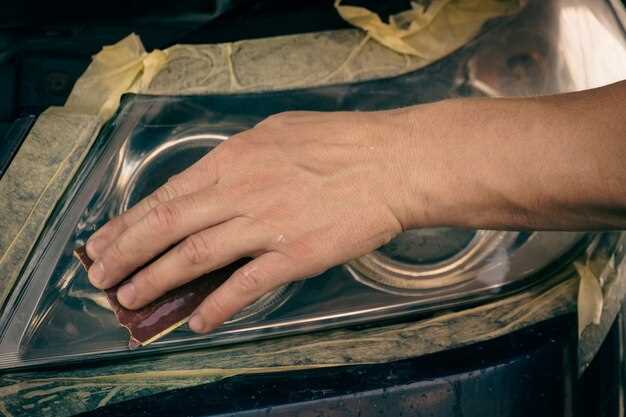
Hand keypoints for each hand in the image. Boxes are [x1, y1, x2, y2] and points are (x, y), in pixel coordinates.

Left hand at [85, 109, 423, 332]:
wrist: (391, 163)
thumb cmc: (341, 142)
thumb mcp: (279, 133)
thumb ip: (241, 158)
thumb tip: (216, 181)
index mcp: (234, 159)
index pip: (168, 195)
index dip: (131, 221)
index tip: (106, 240)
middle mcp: (240, 191)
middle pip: (167, 226)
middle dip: (127, 253)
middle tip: (101, 275)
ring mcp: (264, 225)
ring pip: (195, 256)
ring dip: (157, 280)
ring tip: (131, 299)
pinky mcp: (294, 256)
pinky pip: (245, 285)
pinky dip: (218, 305)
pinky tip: (199, 320)